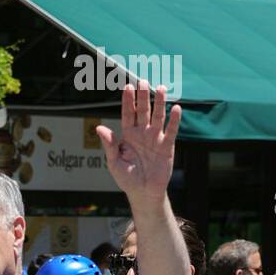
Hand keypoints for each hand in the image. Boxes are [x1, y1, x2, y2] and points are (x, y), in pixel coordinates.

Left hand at [96, 83, 180, 205]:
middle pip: (143, 111)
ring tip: (161, 88)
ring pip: (158, 117)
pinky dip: (174, 120)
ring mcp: (155, 138)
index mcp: (128, 136)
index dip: (127, 101)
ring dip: (159, 103)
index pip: (127, 114)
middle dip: (143, 97)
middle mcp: (142, 133)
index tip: (127, 87)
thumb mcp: (114, 163)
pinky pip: (171, 131)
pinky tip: (176, 109)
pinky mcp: (167, 146)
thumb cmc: (126, 179)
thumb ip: (109, 145)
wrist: (143, 193)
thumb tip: (99, 128)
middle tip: (143, 81)